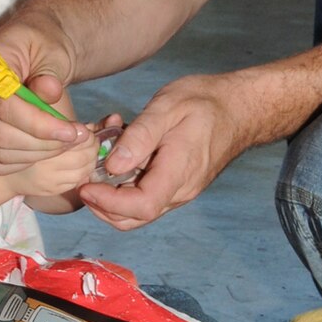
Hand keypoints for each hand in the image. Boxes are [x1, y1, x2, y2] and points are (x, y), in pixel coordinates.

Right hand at [0, 16, 91, 174]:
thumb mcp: (54, 51)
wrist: (33, 49)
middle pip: (1, 132)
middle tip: (76, 138)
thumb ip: (50, 71)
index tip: (71, 131)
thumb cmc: (44, 46)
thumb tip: (49, 91)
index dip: (39, 124)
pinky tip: (45, 152)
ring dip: (37, 154)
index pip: (6, 105)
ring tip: (66, 144)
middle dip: (43, 143)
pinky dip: (22, 162)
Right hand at [15, 124, 108, 200]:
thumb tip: (90, 127)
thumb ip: (62, 123)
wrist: (5, 171)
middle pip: (83, 157)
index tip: (86, 130)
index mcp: (37, 142)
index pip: (73, 140)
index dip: (85, 134)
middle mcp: (43, 165)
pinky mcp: (52, 190)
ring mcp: (48, 181)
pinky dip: (84, 170)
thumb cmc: (23, 142)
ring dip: (91, 159)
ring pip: (84, 170)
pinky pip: (77, 180)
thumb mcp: (38, 126)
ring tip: (87, 150)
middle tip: (91, 139)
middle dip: (92, 146)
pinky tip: (80, 162)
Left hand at [77, 74, 253, 229]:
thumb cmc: (205, 103)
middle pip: (135, 219)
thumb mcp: (168, 108)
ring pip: (138, 212)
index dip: (108, 203)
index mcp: (179, 172)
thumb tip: (112, 165)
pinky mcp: (177, 186)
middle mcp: (180, 190)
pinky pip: (146, 199)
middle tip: (83, 182)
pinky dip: (125, 191)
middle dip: (102, 208)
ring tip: (96, 171)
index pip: (141, 207)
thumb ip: (140, 137)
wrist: (238, 108)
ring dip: (111, 200)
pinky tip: (117, 165)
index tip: (86, 186)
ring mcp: (180, 191)